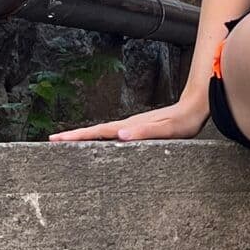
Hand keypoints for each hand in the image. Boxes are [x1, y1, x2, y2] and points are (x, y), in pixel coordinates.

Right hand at [50, 93, 211, 143]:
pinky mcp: (139, 129)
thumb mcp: (167, 129)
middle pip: (95, 131)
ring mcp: (132, 126)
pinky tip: (100, 143)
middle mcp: (128, 125)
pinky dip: (100, 138)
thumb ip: (145, 131)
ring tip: (68, 142)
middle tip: (53, 140)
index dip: (77, 136)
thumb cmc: (184, 121)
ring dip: (85, 137)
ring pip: (103, 132)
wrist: (196, 106)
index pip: (98, 132)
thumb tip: (120, 134)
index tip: (56, 139)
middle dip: (73, 136)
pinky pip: (114, 134)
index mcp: (130, 126)